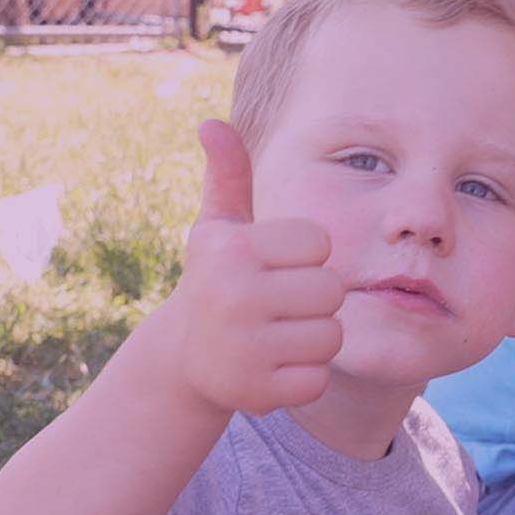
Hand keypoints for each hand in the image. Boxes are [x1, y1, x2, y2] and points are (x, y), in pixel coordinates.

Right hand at [163, 119, 344, 414]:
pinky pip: (318, 379)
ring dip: (313, 339)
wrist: (183, 359)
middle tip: (279, 306)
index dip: (306, 258)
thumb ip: (228, 176)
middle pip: (332, 292)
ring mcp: (245, 346)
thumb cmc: (216, 280)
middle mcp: (235, 295)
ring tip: (276, 335)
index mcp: (234, 249)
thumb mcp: (219, 228)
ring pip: (331, 337)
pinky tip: (272, 367)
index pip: (320, 245)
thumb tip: (212, 123)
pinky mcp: (256, 391)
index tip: (274, 268)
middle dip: (315, 301)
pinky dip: (303, 377)